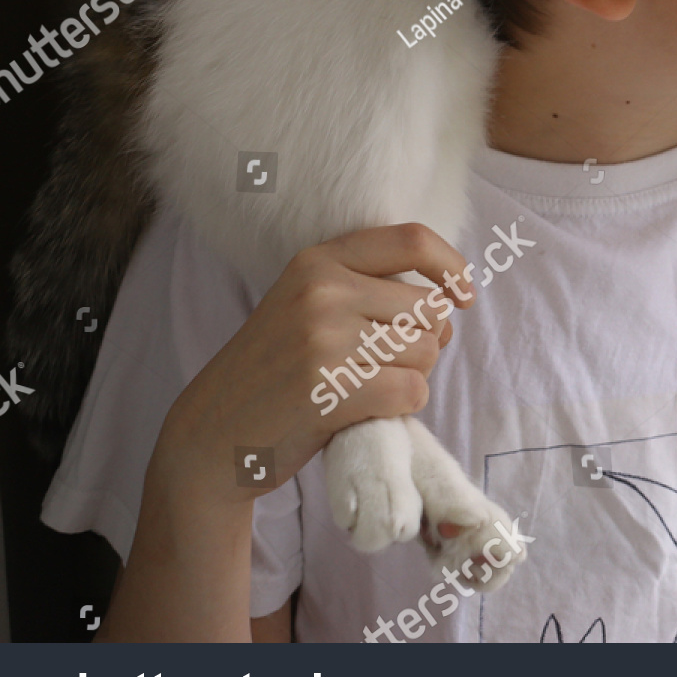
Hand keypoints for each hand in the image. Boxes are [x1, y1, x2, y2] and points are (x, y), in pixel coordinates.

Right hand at [152, 223, 473, 508]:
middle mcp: (322, 290)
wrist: (211, 435)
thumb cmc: (275, 371)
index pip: (412, 241)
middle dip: (425, 341)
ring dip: (412, 377)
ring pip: (426, 351)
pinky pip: (412, 391)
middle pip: (429, 308)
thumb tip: (451, 303)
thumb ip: (369, 288)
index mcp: (318, 261)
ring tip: (366, 386)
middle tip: (385, 364)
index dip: (452, 266)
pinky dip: (403, 407)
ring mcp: (324, 339)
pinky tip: (366, 410)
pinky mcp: (330, 389)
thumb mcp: (308, 305)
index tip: (464, 295)